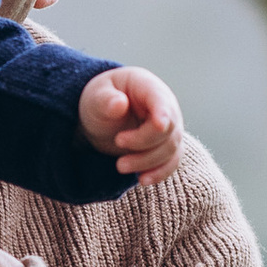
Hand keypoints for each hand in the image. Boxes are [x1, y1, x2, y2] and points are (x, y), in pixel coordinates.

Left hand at [78, 66, 183, 185]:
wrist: (103, 117)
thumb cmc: (99, 101)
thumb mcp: (95, 97)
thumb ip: (105, 100)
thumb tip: (120, 104)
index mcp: (147, 86)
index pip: (161, 100)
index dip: (163, 113)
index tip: (159, 126)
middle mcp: (165, 106)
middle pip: (168, 129)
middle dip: (144, 143)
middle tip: (117, 144)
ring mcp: (170, 127)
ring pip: (170, 149)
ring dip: (147, 161)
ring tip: (120, 166)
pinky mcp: (167, 147)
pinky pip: (171, 162)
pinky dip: (159, 173)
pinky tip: (142, 180)